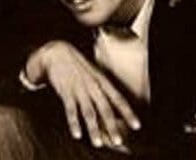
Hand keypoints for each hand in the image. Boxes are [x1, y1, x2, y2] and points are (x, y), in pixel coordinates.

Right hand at [25, 41, 140, 149]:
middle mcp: (93, 86)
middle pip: (105, 109)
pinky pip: (70, 110)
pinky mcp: (66, 92)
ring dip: (94, 129)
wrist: (58, 52)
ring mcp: (79, 89)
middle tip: (118, 141)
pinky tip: (77, 134)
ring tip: (98, 143)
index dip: (128, 113)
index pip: (118, 99)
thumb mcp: (95, 74)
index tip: (136, 125)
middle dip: (112, 126)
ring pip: (89, 112)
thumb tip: (114, 109)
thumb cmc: (79, 66)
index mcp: (102, 81)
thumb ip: (104, 90)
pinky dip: (74, 123)